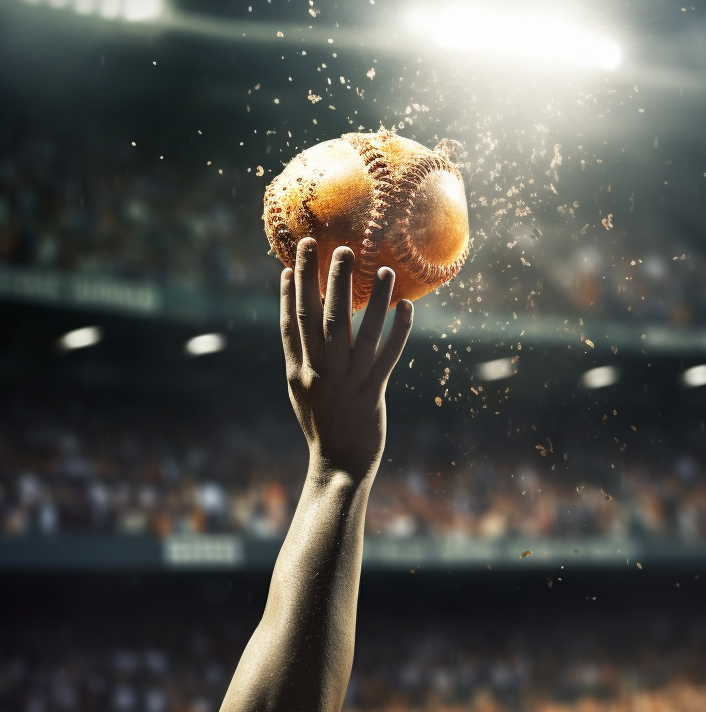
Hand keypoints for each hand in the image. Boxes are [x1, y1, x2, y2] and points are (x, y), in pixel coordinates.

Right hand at [280, 238, 412, 480]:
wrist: (339, 463)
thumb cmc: (321, 421)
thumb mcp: (299, 387)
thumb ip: (300, 354)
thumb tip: (298, 314)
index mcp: (298, 369)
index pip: (292, 322)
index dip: (291, 289)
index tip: (293, 258)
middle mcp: (321, 371)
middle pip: (324, 318)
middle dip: (329, 280)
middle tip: (338, 247)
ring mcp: (348, 381)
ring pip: (361, 332)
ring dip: (374, 298)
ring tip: (383, 268)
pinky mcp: (374, 391)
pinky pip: (389, 354)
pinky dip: (399, 329)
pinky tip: (407, 305)